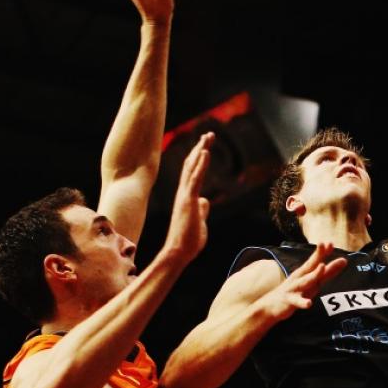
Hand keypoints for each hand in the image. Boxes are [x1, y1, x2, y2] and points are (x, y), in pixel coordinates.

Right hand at [164, 133, 213, 262]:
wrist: (179, 253)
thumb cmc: (188, 240)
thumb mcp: (199, 221)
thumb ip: (201, 209)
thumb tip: (205, 201)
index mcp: (186, 197)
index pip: (192, 172)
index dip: (199, 158)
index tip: (205, 146)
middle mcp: (183, 193)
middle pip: (191, 165)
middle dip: (200, 148)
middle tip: (209, 134)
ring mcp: (185, 196)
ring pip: (192, 167)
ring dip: (201, 150)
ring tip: (208, 136)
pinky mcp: (188, 201)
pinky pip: (195, 179)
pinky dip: (200, 164)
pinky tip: (205, 152)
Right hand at [260, 242, 347, 321]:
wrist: (271, 305)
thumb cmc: (295, 290)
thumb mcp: (313, 281)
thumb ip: (328, 272)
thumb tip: (344, 261)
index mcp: (305, 272)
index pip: (315, 259)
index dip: (323, 251)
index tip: (330, 243)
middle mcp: (299, 277)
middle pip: (311, 266)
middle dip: (318, 255)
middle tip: (324, 245)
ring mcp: (294, 288)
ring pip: (306, 281)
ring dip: (314, 274)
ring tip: (322, 267)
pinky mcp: (289, 301)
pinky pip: (297, 302)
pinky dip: (303, 302)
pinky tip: (309, 304)